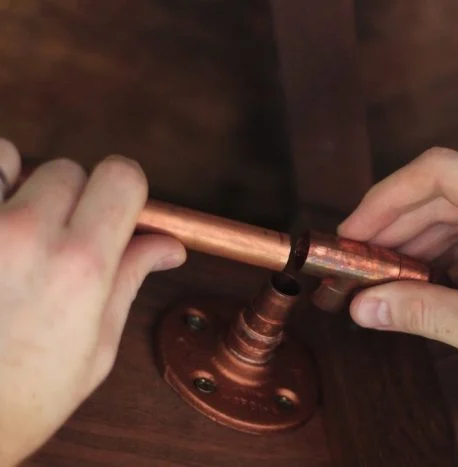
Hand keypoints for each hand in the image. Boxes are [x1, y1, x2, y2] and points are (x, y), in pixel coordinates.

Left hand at [0, 140, 185, 465]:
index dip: (125, 191)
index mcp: (80, 267)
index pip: (121, 176)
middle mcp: (24, 237)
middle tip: (58, 240)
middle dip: (71, 197)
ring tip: (11, 227)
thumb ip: (128, 280)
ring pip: (6, 157)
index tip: (116, 212)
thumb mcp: (94, 348)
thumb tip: (167, 246)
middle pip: (66, 169)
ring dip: (14, 182)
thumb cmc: (17, 400)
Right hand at [339, 147, 457, 455]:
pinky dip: (457, 246)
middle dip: (399, 224)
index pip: (438, 173)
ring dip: (426, 237)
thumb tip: (367, 305)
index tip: (354, 230)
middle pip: (450, 191)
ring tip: (389, 269)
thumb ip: (423, 312)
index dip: (386, 198)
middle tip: (363, 258)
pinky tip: (433, 271)